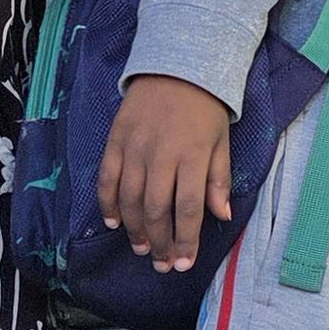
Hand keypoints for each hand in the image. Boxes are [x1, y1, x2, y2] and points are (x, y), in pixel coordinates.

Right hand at [98, 75, 232, 272]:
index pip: (189, 208)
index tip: (185, 263)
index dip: (186, 240)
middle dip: (160, 242)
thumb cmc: (204, 108)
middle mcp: (162, 154)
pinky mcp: (115, 140)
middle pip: (157, 209)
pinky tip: (114, 222)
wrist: (176, 66)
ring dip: (135, 229)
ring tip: (142, 248)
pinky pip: (107, 178)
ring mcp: (135, 147)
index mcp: (193, 155)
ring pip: (130, 198)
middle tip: (162, 264)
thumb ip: (218, 180)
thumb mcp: (221, 141)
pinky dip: (108, 203)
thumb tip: (221, 216)